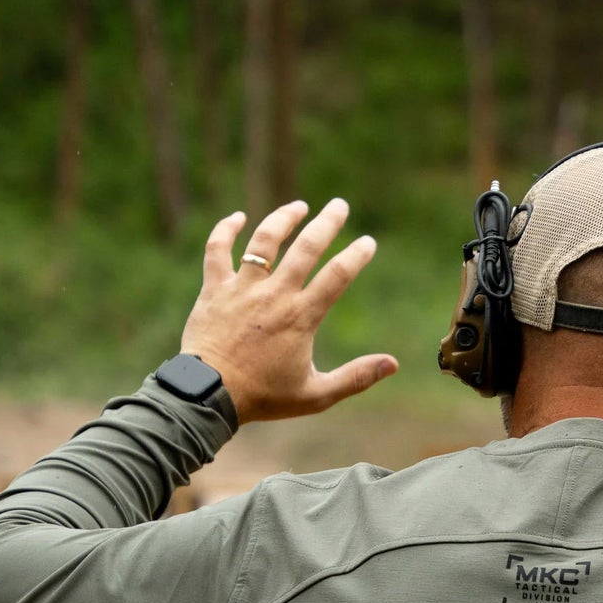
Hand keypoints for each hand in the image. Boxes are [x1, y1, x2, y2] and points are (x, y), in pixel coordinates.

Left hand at [180, 198, 397, 423]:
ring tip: (299, 206)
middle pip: (306, 248)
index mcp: (301, 317)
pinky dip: (225, 230)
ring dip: (283, 218)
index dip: (356, 256)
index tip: (368, 242)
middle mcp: (274, 295)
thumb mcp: (316, 395)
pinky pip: (217, 250)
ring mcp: (242, 288)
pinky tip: (238, 218)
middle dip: (327, 222)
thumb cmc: (264, 397)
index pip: (337, 276)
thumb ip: (356, 378)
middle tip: (340, 206)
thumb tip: (393, 364)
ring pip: (264, 240)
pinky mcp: (214, 289)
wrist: (209, 395)